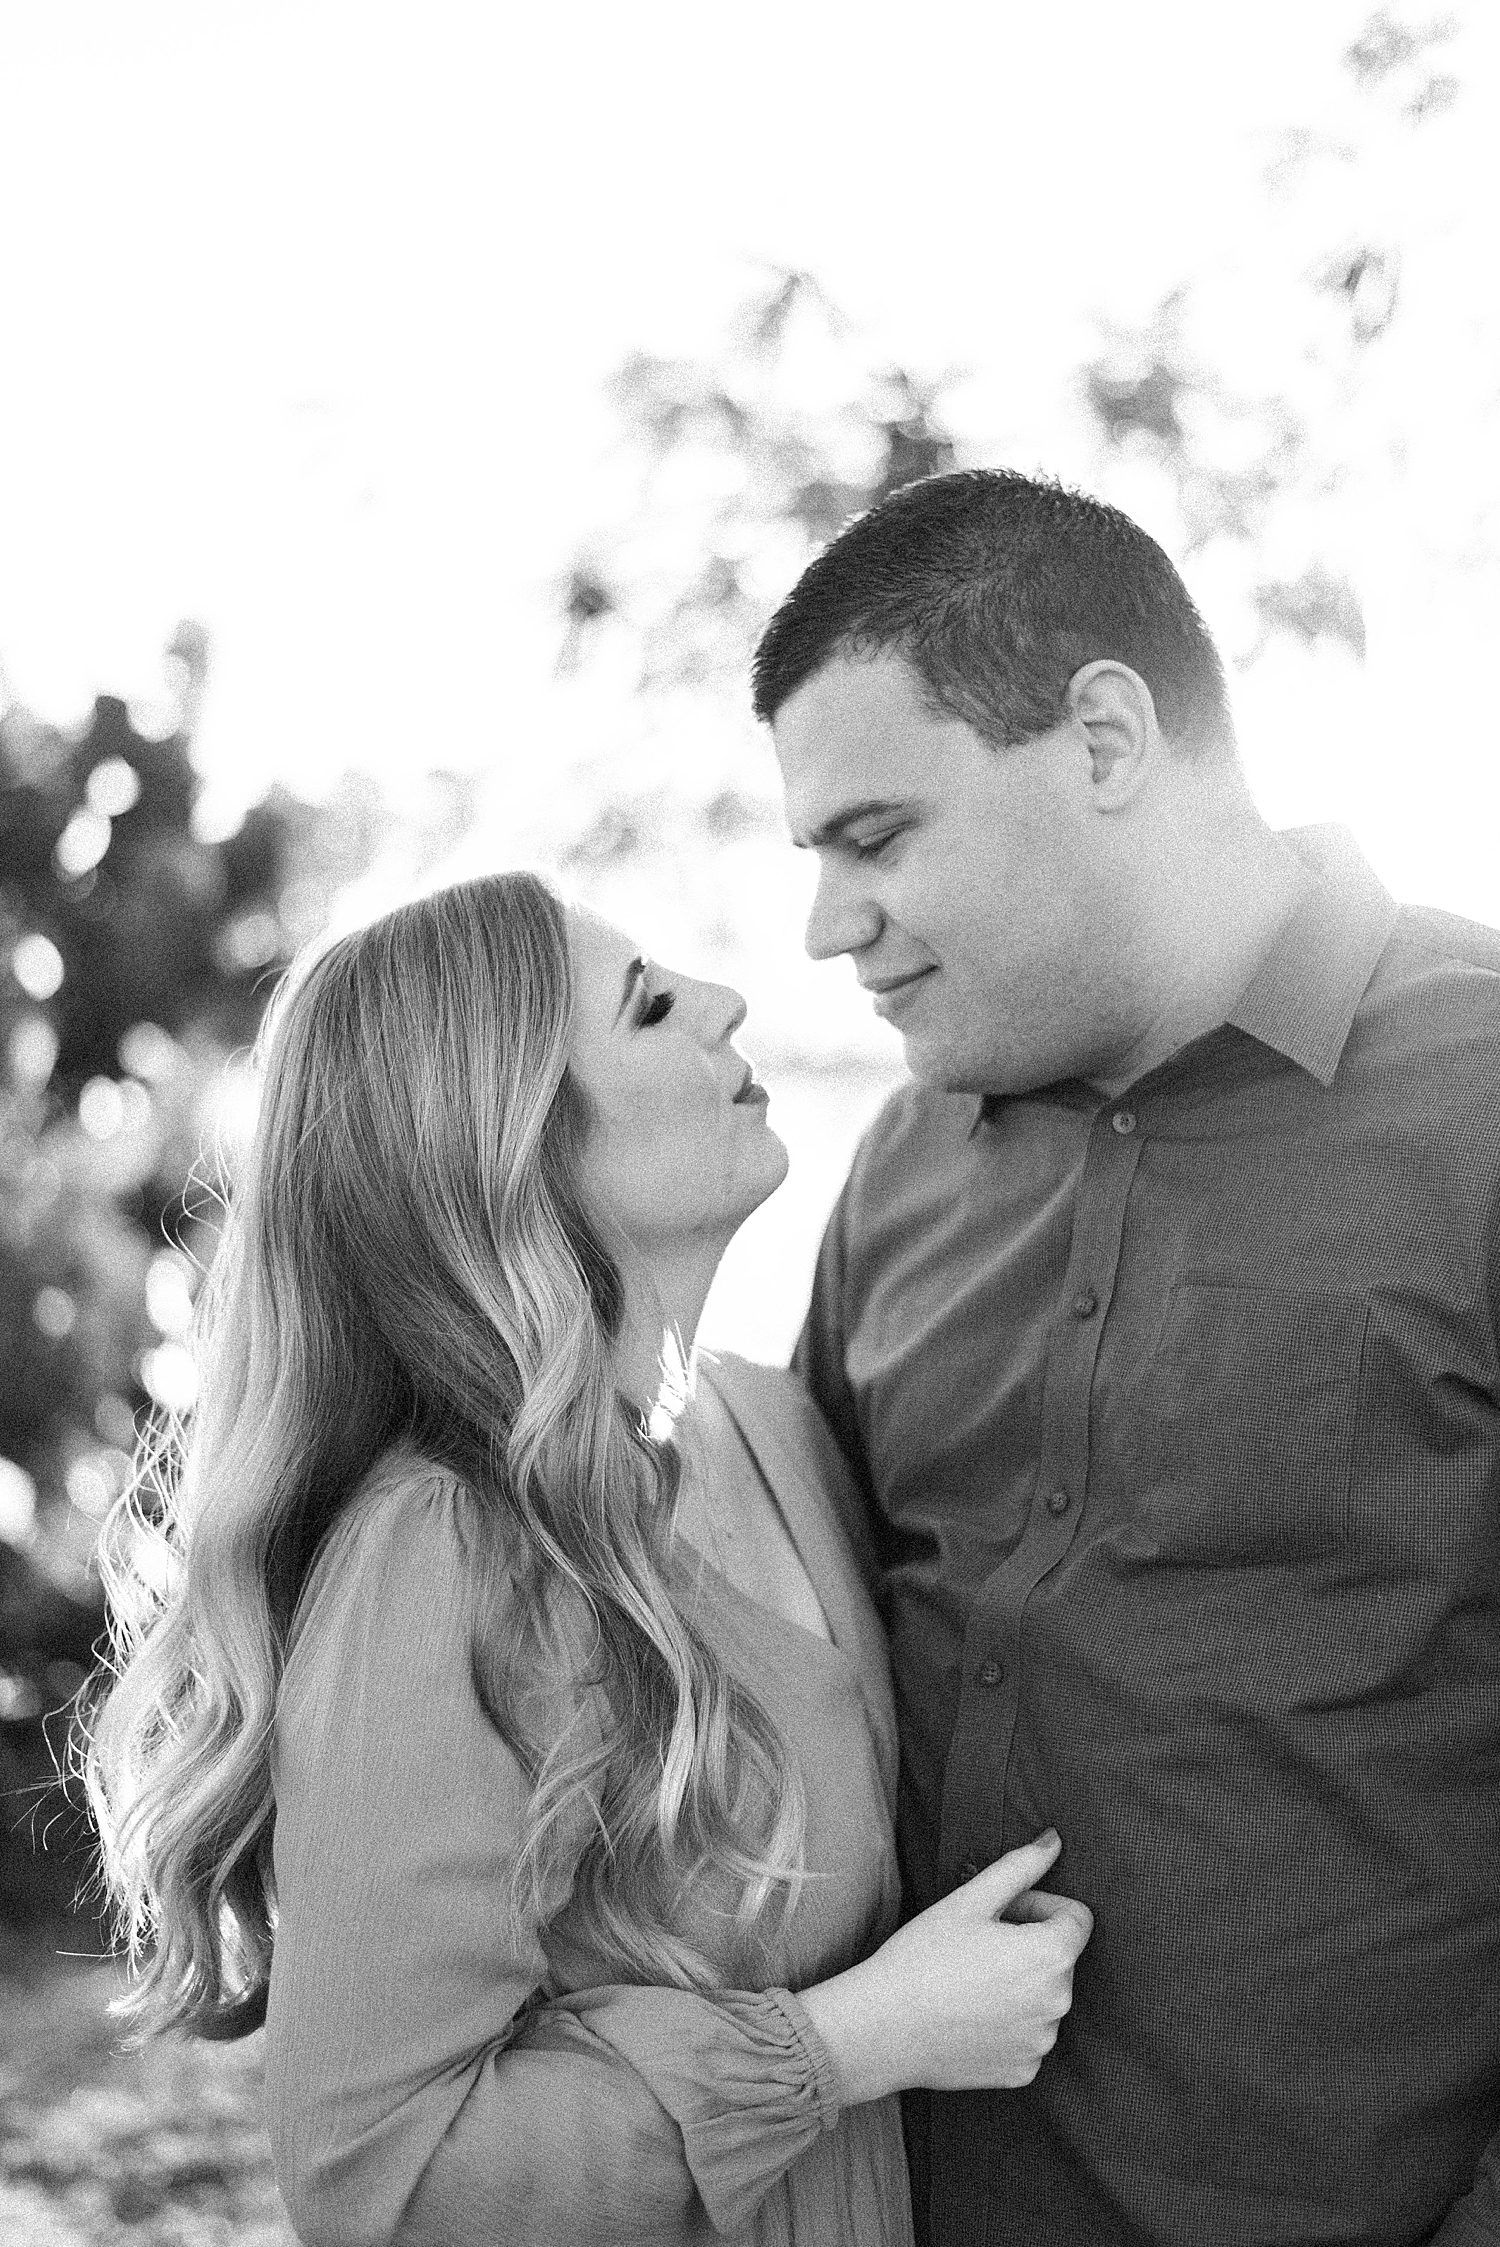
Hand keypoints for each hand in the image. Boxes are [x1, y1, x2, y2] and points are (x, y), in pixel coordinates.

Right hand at [798, 1830, 1092, 2106]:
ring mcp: (1042, 2043)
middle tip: (978, 1944)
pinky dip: (1009, 2023)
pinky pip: (1029, 2035)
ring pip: (1044, 1996)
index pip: (1076, 1917)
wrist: (882, 2029)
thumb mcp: (969, 1900)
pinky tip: (970, 2015)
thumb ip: (1020, 1867)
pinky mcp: (1024, 2072)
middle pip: (1059, 1957)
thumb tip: (1054, 1841)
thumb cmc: (923, 1957)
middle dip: (1029, 1943)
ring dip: (1020, 1984)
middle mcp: (1058, 2003)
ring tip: (970, 1981)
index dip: (1039, 1905)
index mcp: (1051, 1955)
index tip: (1000, 1913)